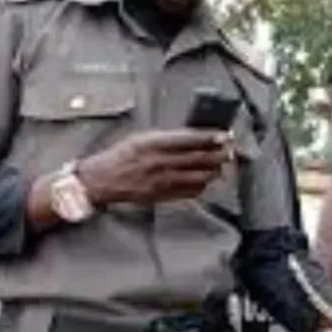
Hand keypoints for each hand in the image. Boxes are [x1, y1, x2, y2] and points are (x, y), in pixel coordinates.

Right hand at [77, 129, 232, 205]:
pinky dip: (203, 185)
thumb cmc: (122, 156)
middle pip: (199, 158)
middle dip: (219, 154)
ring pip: (199, 176)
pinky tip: (207, 180)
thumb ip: (168, 138)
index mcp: (154, 143)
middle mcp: (160, 162)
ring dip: (214, 170)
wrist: (101, 180)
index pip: (190, 139)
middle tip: (230, 151)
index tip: (225, 135)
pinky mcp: (162, 196)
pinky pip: (190, 192)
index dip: (211, 137)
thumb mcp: (142, 138)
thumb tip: (195, 136)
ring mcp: (162, 181)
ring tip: (221, 165)